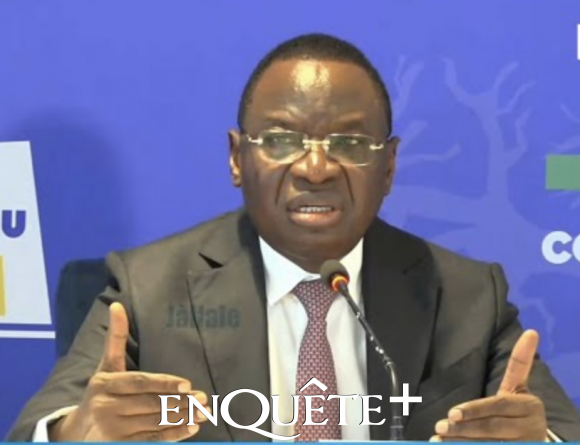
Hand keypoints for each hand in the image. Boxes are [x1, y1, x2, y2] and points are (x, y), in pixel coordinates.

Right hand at [49, 302, 210, 441]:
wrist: (75, 432)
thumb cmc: (100, 393)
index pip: (140, 383)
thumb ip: (115, 338)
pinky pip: (151, 439)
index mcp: (104, 384)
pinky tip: (191, 428)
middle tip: (203, 398)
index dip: (164, 384)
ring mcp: (112, 430)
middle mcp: (106, 407)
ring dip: (182, 417)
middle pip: (150, 403)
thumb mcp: (105, 366)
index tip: (187, 384)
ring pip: (154, 422)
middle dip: (180, 401)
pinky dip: (173, 435)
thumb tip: (117, 305)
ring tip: (203, 411)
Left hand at [430, 330, 548, 441]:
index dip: (473, 410)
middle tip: (439, 427)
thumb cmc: (517, 409)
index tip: (451, 413)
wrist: (534, 440)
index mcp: (529, 405)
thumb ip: (519, 364)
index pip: (496, 406)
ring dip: (462, 442)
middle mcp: (532, 427)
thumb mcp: (517, 388)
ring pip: (489, 444)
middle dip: (463, 428)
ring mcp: (527, 444)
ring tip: (438, 440)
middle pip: (491, 427)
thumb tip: (531, 332)